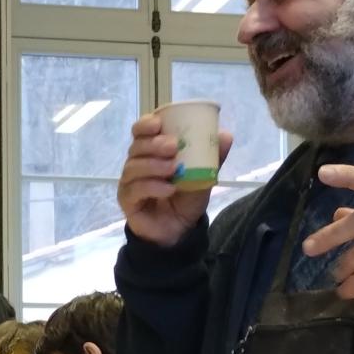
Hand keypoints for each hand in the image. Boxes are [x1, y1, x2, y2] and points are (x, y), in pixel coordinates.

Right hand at [118, 114, 233, 247]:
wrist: (180, 230)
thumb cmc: (186, 198)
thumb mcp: (203, 176)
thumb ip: (212, 157)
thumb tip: (226, 135)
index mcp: (151, 152)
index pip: (140, 131)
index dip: (145, 124)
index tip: (158, 124)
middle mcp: (136, 164)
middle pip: (136, 147)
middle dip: (154, 144)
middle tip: (174, 147)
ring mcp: (129, 182)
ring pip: (134, 167)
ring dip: (154, 165)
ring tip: (174, 169)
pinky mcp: (127, 201)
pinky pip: (135, 189)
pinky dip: (152, 187)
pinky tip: (168, 189)